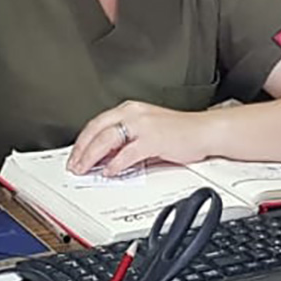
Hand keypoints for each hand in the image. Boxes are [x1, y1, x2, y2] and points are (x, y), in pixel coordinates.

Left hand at [67, 100, 214, 175]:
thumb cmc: (181, 132)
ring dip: (92, 157)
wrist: (205, 131)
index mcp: (130, 109)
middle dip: (82, 150)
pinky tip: (110, 172)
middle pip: (97, 129)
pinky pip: (127, 153)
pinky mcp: (153, 139)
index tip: (75, 155)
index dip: (82, 140)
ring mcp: (143, 125)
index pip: (97, 123)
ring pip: (107, 140)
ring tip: (85, 169)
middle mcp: (134, 113)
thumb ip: (127, 141)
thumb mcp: (148, 131)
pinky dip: (115, 164)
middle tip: (75, 165)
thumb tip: (106, 158)